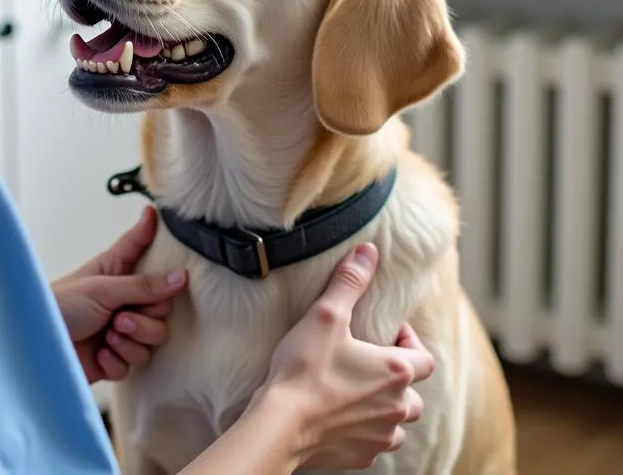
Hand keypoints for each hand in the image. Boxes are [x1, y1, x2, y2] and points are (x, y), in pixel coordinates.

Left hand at [52, 206, 187, 383]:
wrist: (35, 347)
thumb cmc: (59, 306)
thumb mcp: (103, 289)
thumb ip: (144, 285)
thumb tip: (181, 276)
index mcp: (117, 272)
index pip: (140, 246)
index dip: (150, 234)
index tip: (156, 220)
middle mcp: (122, 300)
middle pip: (162, 310)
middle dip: (144, 318)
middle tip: (119, 317)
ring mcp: (119, 331)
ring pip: (152, 340)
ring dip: (130, 341)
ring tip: (107, 335)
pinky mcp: (113, 359)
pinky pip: (134, 365)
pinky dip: (117, 361)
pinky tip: (99, 353)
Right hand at [253, 243, 434, 470]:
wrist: (281, 425)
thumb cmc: (304, 368)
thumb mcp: (326, 315)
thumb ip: (350, 281)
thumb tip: (369, 251)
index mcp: (395, 372)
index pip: (425, 358)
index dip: (408, 342)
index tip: (384, 332)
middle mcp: (396, 408)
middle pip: (413, 393)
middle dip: (397, 377)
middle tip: (367, 362)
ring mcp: (379, 436)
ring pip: (397, 422)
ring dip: (384, 407)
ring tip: (356, 391)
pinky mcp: (360, 457)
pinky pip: (373, 444)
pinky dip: (364, 431)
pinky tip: (340, 417)